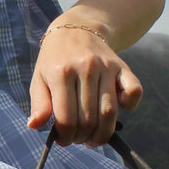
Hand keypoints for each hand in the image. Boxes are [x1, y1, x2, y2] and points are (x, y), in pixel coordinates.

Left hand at [28, 25, 141, 146]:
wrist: (76, 29)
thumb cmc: (55, 60)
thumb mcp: (39, 79)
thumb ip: (38, 103)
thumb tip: (34, 126)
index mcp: (61, 73)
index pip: (66, 118)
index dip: (65, 137)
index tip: (63, 140)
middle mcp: (85, 68)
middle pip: (89, 119)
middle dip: (83, 137)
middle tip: (78, 139)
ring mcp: (106, 67)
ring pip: (110, 112)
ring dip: (103, 133)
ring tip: (93, 138)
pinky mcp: (122, 66)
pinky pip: (134, 92)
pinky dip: (130, 107)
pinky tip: (116, 111)